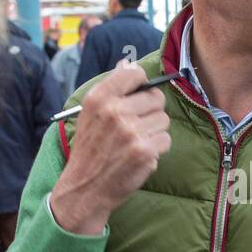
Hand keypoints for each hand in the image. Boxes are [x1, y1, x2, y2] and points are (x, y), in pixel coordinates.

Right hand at [49, 62, 170, 234]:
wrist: (85, 188)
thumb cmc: (90, 149)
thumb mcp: (90, 114)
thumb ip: (111, 89)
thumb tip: (128, 63)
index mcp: (99, 98)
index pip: (134, 73)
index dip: (142, 84)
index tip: (138, 95)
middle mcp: (114, 111)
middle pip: (156, 98)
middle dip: (151, 112)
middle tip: (136, 127)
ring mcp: (130, 132)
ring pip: (164, 120)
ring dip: (155, 132)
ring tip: (135, 142)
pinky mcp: (144, 151)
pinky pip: (166, 140)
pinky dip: (157, 149)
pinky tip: (140, 155)